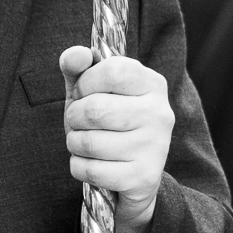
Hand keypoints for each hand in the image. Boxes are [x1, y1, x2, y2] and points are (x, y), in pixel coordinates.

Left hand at [61, 47, 173, 232]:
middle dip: (73, 117)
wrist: (135, 175)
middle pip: (95, 109)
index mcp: (152, 84)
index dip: (86, 83)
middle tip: (78, 122)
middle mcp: (159, 113)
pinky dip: (79, 167)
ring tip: (84, 143)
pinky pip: (91, 170)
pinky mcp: (143, 177)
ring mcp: (154, 147)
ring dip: (74, 143)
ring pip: (89, 142)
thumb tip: (75, 56)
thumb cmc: (109, 123)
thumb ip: (80, 68)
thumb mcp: (93, 90)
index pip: (112, 71)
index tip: (83, 92)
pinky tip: (91, 164)